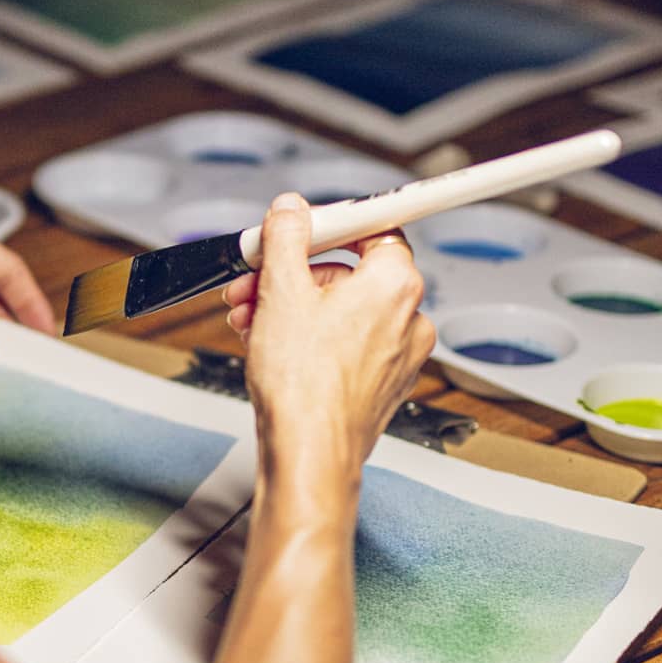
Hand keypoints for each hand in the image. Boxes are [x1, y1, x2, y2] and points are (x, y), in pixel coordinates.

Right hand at [221, 194, 433, 494]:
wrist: (309, 452)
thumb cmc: (304, 385)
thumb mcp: (280, 290)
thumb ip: (287, 237)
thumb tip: (290, 210)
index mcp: (395, 283)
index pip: (372, 226)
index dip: (326, 225)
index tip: (299, 226)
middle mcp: (409, 316)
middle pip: (348, 272)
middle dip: (294, 273)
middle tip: (255, 278)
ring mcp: (399, 353)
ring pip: (342, 310)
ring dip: (294, 306)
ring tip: (252, 317)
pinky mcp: (383, 382)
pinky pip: (348, 342)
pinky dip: (312, 337)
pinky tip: (274, 344)